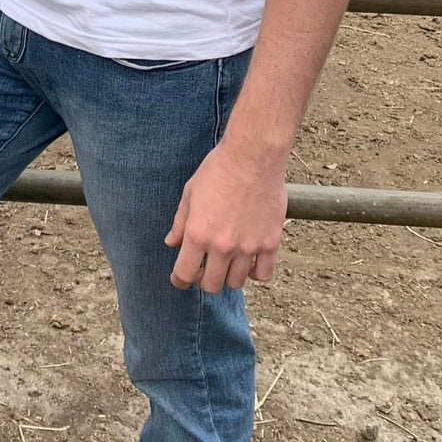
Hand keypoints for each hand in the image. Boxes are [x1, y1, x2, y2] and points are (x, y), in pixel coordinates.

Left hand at [165, 140, 287, 291]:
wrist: (252, 156)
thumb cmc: (218, 169)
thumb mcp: (190, 193)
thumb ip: (180, 222)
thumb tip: (171, 243)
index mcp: (198, 234)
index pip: (185, 274)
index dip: (179, 280)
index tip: (180, 279)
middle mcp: (222, 246)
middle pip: (211, 285)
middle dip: (203, 280)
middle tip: (204, 268)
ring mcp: (248, 247)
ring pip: (236, 283)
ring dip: (228, 275)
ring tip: (227, 262)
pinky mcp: (270, 243)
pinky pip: (263, 275)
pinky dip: (255, 273)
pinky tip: (249, 262)